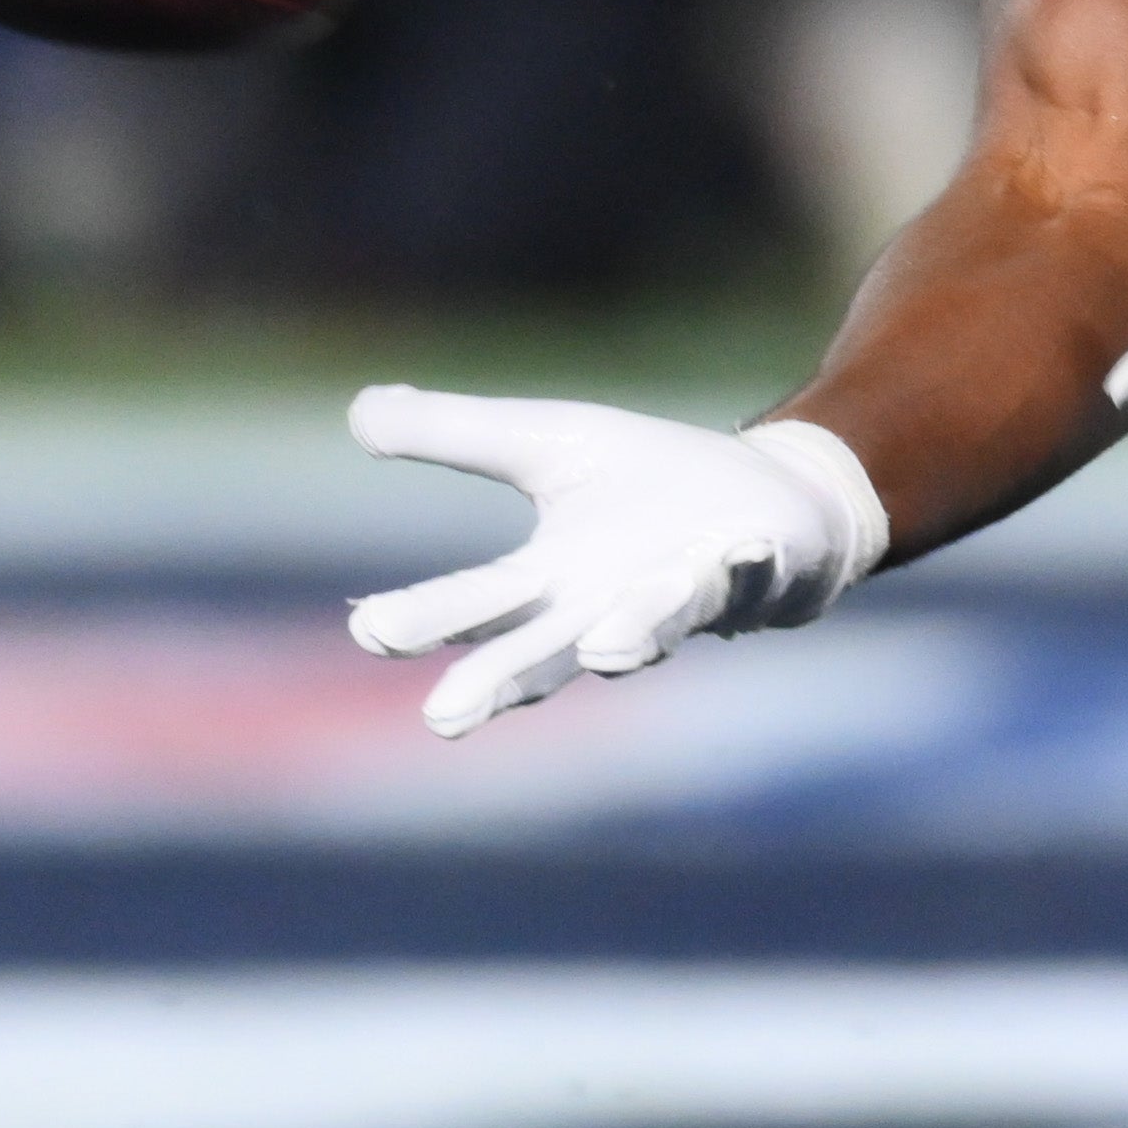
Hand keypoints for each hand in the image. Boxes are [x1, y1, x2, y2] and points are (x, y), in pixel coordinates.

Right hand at [345, 388, 885, 735]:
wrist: (770, 498)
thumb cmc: (651, 483)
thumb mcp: (545, 442)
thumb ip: (456, 432)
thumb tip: (357, 411)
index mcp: (555, 579)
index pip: (480, 604)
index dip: (428, 619)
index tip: (369, 630)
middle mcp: (613, 605)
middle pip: (546, 649)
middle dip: (500, 678)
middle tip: (446, 716)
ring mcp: (686, 597)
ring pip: (653, 626)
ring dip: (630, 637)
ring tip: (602, 651)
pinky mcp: (755, 573)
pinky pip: (746, 577)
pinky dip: (738, 570)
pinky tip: (737, 553)